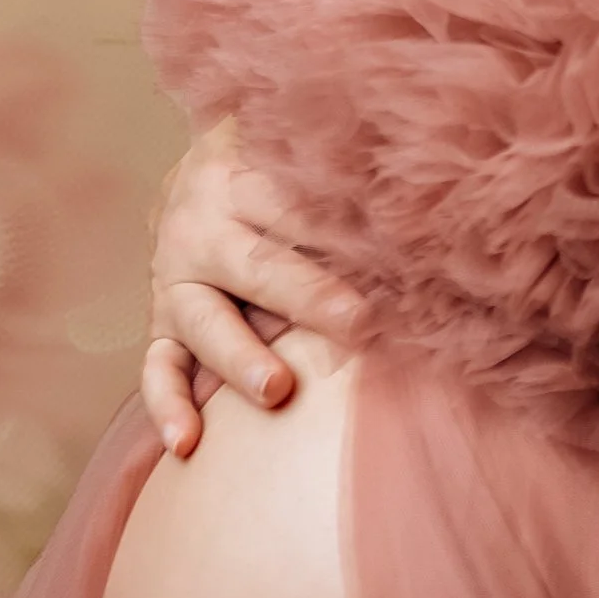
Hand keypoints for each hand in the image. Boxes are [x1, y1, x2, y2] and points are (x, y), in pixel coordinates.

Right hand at [142, 115, 367, 455]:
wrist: (201, 172)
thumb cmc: (281, 169)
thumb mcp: (302, 154)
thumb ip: (352, 172)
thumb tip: (440, 194)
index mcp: (240, 171)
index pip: (294, 201)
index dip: (346, 226)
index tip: (401, 252)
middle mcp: (201, 224)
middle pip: (255, 263)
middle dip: (307, 295)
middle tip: (359, 322)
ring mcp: (175, 278)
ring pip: (203, 320)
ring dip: (240, 356)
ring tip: (277, 390)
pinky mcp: (163, 322)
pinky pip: (158, 366)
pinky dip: (168, 404)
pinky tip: (187, 443)